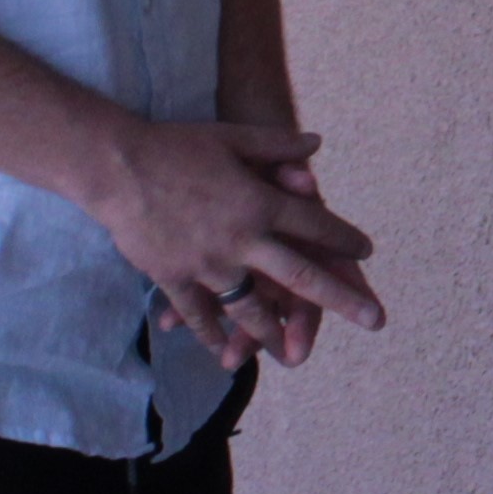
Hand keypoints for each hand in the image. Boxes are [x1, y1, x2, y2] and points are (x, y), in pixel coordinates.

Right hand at [96, 118, 385, 372]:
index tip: (367, 252)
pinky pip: (199, 314)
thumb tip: (317, 144)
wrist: (116, 166)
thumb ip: (277, 145)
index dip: (343, 238)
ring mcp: (209, 265)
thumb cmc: (176, 146)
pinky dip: (211, 334)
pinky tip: (222, 352)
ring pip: (251, 308)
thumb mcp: (232, 137)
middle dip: (342, 300)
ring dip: (274, 332)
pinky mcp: (175, 278)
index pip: (315, 226)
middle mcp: (242, 240)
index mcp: (260, 204)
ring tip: (293, 356)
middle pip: (302, 276)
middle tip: (375, 320)